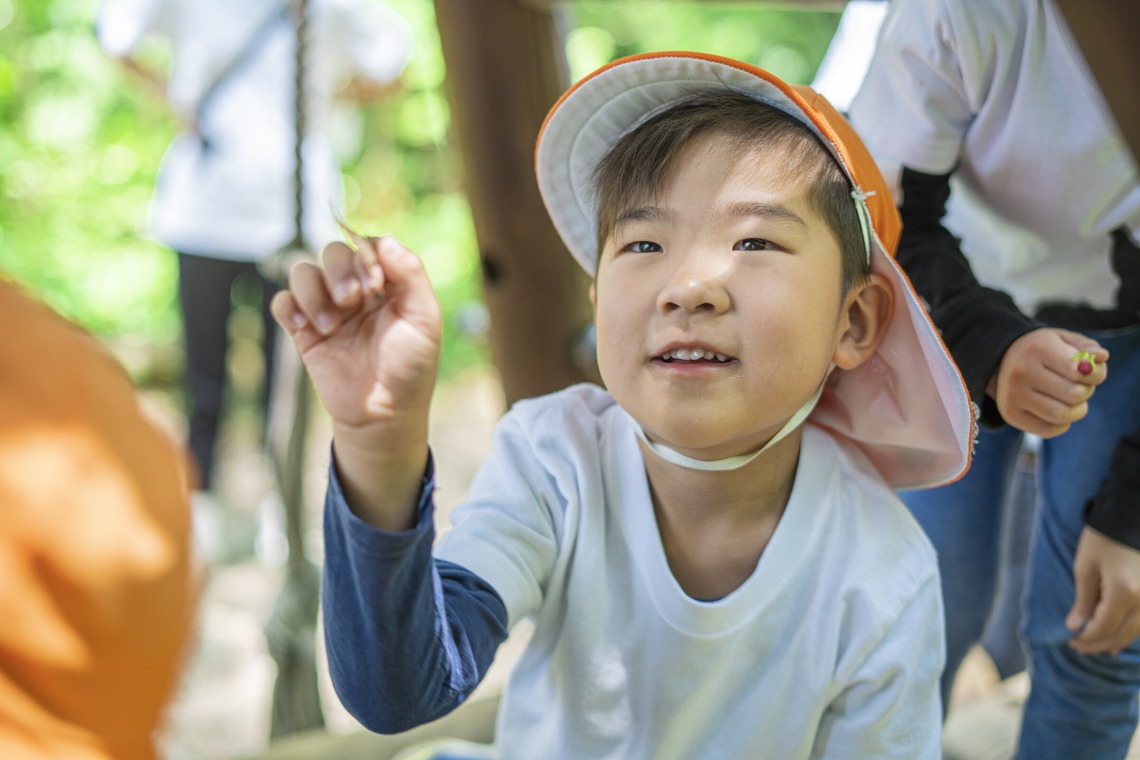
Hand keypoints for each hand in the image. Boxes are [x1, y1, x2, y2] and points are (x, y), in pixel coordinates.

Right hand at [271, 237, 440, 528]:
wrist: (383, 414)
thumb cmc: (410, 369)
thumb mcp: (424, 319)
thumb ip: (411, 275)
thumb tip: (386, 240)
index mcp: (388, 284)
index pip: (368, 245)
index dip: (367, 255)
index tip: (377, 283)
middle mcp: (356, 292)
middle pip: (333, 251)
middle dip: (340, 270)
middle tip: (353, 300)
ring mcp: (328, 310)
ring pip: (304, 271)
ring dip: (314, 291)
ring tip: (331, 325)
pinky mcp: (304, 332)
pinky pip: (283, 302)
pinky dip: (290, 307)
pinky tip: (308, 329)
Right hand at [987, 328, 1107, 437]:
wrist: (1001, 361)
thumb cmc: (1041, 350)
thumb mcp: (1063, 339)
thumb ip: (1087, 347)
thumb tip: (1101, 357)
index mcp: (1037, 348)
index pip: (1079, 371)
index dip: (1095, 375)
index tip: (1090, 372)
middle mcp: (1021, 372)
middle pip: (1074, 395)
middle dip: (1086, 392)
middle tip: (1078, 386)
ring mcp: (1013, 395)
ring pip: (1063, 416)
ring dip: (1076, 411)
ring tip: (1071, 400)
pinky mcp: (1010, 414)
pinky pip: (1049, 430)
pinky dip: (1061, 424)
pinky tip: (1056, 409)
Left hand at [1067, 527, 1139, 655]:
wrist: (1130, 518)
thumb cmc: (1102, 539)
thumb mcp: (1085, 568)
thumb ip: (1083, 600)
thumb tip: (1076, 627)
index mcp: (1124, 593)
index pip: (1103, 628)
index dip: (1086, 638)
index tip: (1070, 640)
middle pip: (1121, 635)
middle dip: (1099, 644)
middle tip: (1078, 647)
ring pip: (1136, 632)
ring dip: (1115, 641)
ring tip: (1096, 646)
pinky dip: (1130, 632)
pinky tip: (1118, 637)